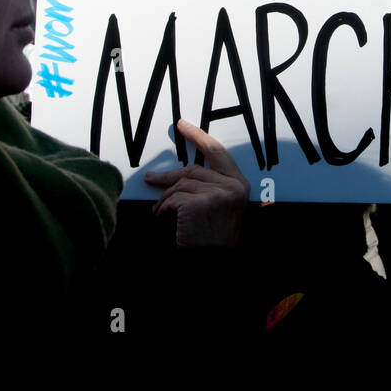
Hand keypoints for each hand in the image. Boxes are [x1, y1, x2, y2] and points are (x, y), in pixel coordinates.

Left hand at [144, 120, 251, 246]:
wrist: (212, 264)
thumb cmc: (213, 239)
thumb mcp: (220, 208)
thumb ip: (210, 186)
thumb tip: (182, 171)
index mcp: (241, 185)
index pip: (217, 152)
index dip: (198, 137)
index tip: (182, 126)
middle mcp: (233, 187)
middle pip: (193, 169)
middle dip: (167, 176)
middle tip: (150, 177)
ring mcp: (218, 195)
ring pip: (180, 184)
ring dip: (165, 199)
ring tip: (161, 212)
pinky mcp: (200, 204)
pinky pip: (173, 198)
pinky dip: (163, 209)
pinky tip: (164, 219)